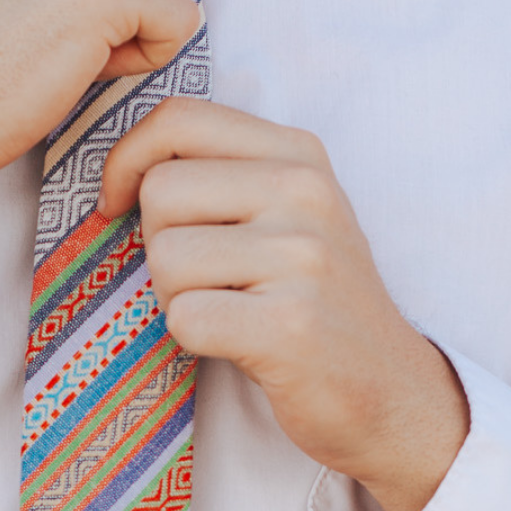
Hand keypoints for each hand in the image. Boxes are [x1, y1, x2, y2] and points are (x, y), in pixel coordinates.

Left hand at [100, 98, 468, 510]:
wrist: (391, 391)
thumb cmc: (315, 302)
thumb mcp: (287, 213)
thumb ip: (221, 173)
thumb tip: (121, 168)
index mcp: (300, 154)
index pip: (179, 119)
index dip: (127, 159)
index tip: (119, 203)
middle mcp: (307, 192)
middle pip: (160, 192)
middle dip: (158, 245)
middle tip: (206, 281)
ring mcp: (303, 258)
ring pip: (165, 257)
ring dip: (175, 297)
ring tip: (229, 312)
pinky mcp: (290, 325)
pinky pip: (184, 317)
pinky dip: (192, 339)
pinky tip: (238, 344)